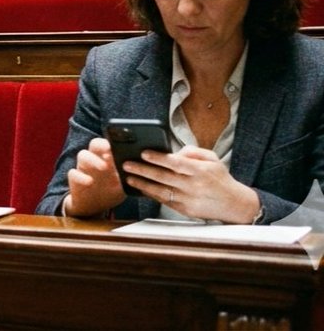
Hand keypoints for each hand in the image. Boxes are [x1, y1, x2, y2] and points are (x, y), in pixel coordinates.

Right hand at [63, 137, 125, 216]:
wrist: (94, 206)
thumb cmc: (111, 190)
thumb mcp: (123, 184)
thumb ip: (130, 175)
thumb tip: (144, 169)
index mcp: (107, 158)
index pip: (110, 143)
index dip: (113, 142)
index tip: (121, 145)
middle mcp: (95, 159)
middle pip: (94, 144)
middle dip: (102, 146)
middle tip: (110, 152)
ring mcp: (83, 168)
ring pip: (82, 154)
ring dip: (93, 159)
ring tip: (103, 167)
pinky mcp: (75, 179)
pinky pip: (73, 173)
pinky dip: (81, 176)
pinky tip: (89, 182)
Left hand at [124, 146, 260, 223]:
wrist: (234, 204)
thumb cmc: (219, 178)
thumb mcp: (212, 159)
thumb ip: (193, 151)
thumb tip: (174, 151)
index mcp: (201, 170)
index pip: (176, 162)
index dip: (158, 158)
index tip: (143, 153)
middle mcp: (194, 185)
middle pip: (164, 177)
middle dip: (143, 170)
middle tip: (127, 164)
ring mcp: (189, 199)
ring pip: (161, 191)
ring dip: (143, 184)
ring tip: (129, 177)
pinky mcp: (186, 210)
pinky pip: (164, 201)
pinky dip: (151, 194)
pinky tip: (141, 188)